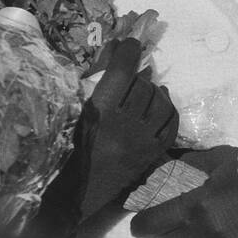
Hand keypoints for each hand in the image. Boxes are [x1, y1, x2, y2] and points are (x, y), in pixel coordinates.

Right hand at [37, 38, 177, 232]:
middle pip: (143, 86)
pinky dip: (168, 108)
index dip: (128, 52)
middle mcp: (125, 126)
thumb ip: (91, 82)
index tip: (129, 43)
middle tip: (131, 72)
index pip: (122, 72)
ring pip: (161, 102)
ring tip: (145, 88)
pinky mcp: (153, 155)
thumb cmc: (66, 150)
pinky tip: (160, 102)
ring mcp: (143, 142)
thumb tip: (114, 51)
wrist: (74, 194)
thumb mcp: (73, 112)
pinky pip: (171, 124)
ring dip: (154, 90)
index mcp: (99, 114)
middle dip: (138, 74)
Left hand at [130, 140, 237, 237]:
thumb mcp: (223, 157)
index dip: (146, 220)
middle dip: (172, 231)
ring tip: (214, 228)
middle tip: (190, 218)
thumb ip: (185, 167)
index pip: (146, 225)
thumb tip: (156, 175)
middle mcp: (204, 233)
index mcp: (195, 203)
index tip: (152, 215)